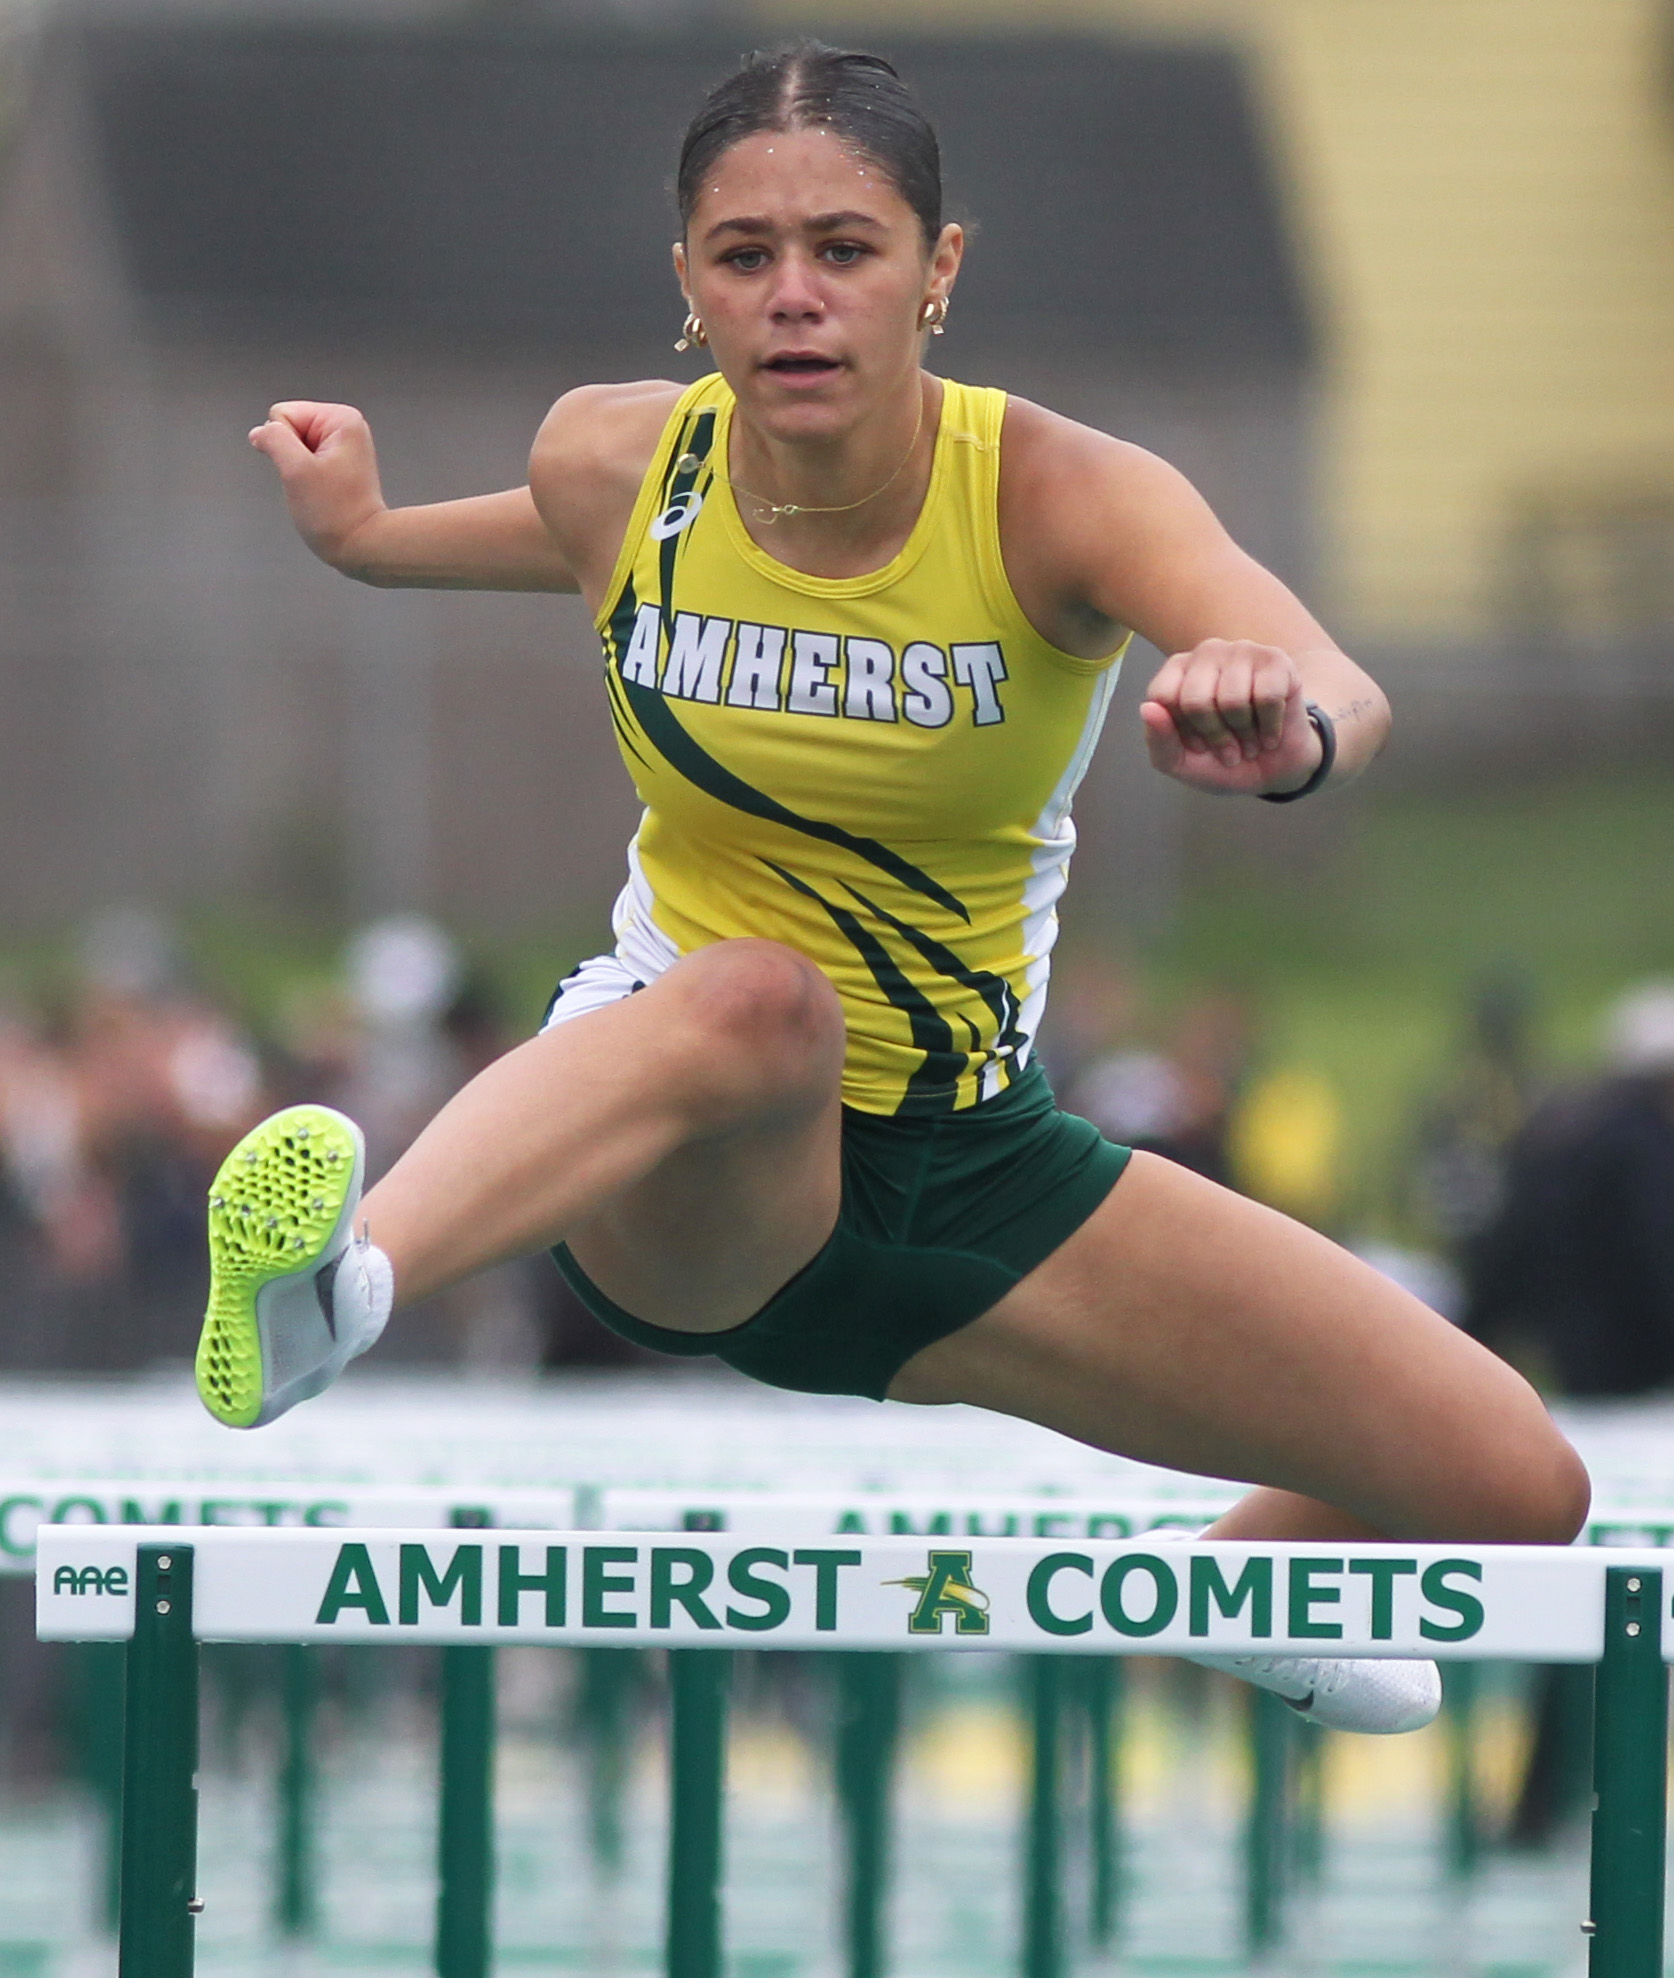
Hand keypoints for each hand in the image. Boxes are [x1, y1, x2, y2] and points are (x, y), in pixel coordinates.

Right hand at [249, 401, 385, 568]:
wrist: (361, 546)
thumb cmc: (335, 514)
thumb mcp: (295, 471)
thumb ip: (273, 440)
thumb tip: (259, 432)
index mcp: (341, 419)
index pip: (282, 415)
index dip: (284, 446)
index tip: (307, 470)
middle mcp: (345, 427)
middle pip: (290, 428)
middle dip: (293, 458)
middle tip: (314, 482)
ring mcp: (343, 445)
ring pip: (295, 446)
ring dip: (299, 470)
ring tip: (320, 488)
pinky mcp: (339, 463)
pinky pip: (305, 461)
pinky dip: (307, 478)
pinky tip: (322, 491)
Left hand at [1140, 639, 1321, 796]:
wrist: (1274, 770)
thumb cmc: (1222, 759)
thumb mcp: (1180, 762)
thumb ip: (1158, 741)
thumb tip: (1148, 708)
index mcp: (1177, 671)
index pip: (1162, 696)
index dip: (1182, 732)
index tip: (1197, 744)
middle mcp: (1207, 653)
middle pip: (1196, 699)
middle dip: (1214, 736)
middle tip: (1229, 748)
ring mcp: (1243, 651)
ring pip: (1232, 699)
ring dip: (1244, 734)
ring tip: (1249, 740)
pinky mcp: (1277, 661)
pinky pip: (1267, 697)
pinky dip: (1269, 727)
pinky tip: (1270, 734)